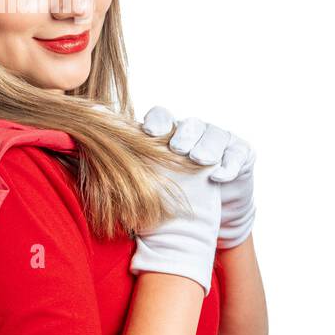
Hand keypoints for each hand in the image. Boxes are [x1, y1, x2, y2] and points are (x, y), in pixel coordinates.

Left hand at [140, 106, 255, 250]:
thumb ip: (129, 168)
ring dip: (207, 146)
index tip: (148, 132)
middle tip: (178, 148)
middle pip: (191, 124)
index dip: (156, 121)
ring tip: (200, 159)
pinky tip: (218, 176)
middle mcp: (195, 132)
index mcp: (170, 133)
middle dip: (184, 134)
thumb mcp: (152, 182)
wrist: (212, 217)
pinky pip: (237, 154)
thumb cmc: (175, 196)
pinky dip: (229, 165)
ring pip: (215, 135)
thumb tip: (92, 151)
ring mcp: (221, 140)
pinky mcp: (242, 154)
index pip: (162, 117)